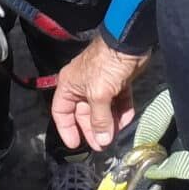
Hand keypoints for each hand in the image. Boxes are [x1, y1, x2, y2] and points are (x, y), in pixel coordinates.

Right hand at [50, 37, 145, 152]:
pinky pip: (117, 102)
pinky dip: (121, 112)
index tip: (75, 145)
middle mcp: (82, 86)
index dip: (66, 129)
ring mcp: (101, 84)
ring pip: (102, 109)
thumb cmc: (105, 66)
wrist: (127, 44)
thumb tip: (102, 141)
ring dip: (109, 123)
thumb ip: (99, 119)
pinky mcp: (117, 82)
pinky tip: (126, 121)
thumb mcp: (98, 95)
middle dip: (93, 129)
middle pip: (83, 114)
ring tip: (116, 135)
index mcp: (69, 85)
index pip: (61, 111)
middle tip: (102, 145)